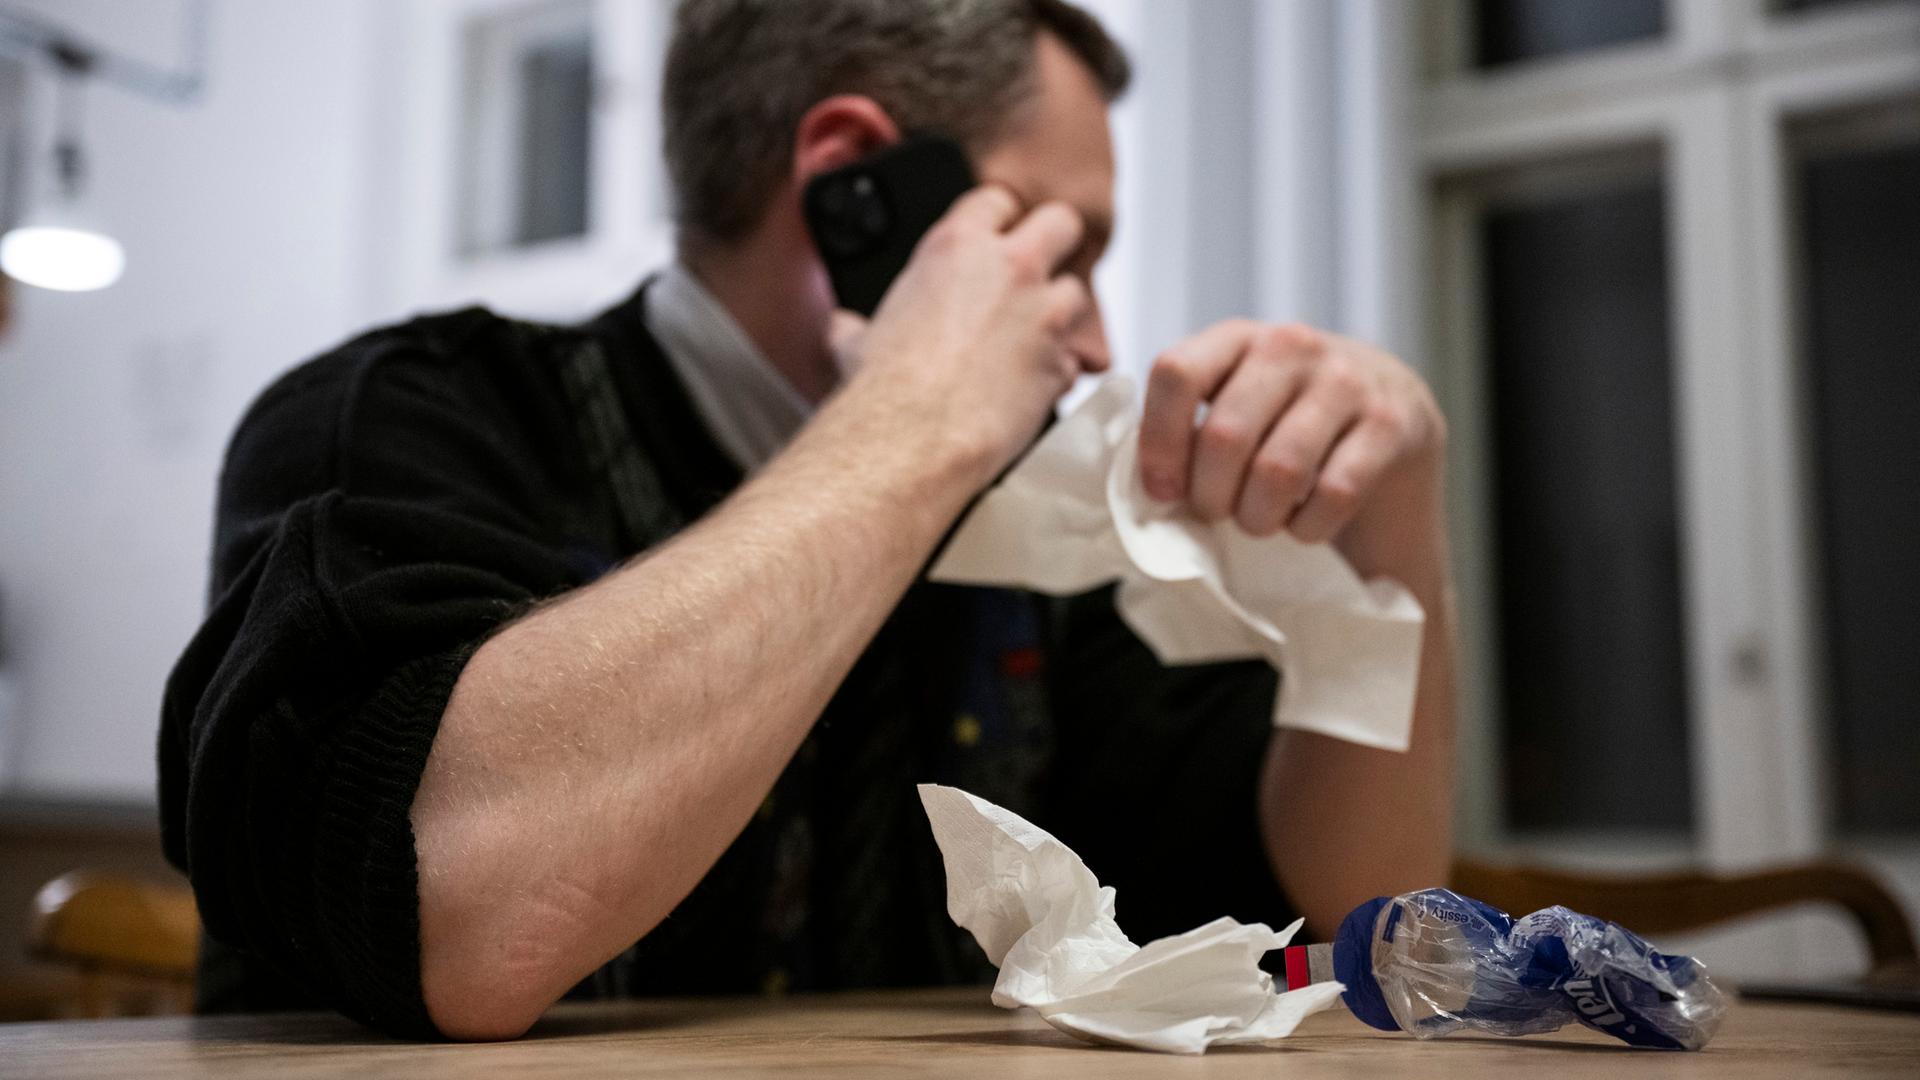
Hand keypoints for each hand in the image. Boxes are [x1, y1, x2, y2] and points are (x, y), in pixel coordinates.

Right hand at [834, 185, 1106, 482]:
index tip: (994, 238)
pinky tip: (1028, 388)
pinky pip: (1071, 360)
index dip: (998, 219)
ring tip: (1030, 341)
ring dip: (1059, 314)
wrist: (911, 441)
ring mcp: (1044, 315)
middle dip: (1055, 243)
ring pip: (1077, 293)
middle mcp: (1010, 269)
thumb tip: (844, 328)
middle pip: (1061, 223)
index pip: (996, 199)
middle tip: (1037, 269)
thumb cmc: (883, 389)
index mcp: (957, 246)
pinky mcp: (1061, 365)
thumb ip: (859, 323)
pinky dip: (1055, 372)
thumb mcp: (856, 340)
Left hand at [1138, 320, 1444, 550]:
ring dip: (1258, 517)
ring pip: (1278, 470)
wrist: (1394, 427)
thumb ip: (1189, 429)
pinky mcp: (1394, 423)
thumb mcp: (1236, 407)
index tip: (1162, 491)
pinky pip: (1333, 493)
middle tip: (1218, 513)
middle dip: (1211, 496)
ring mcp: (1348, 380)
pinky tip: (1305, 524)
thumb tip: (1147, 486)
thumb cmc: (1290, 428)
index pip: (1177, 374)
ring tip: (1259, 522)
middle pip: (1225, 434)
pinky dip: (1309, 526)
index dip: (1158, 442)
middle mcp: (1293, 345)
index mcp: (1237, 338)